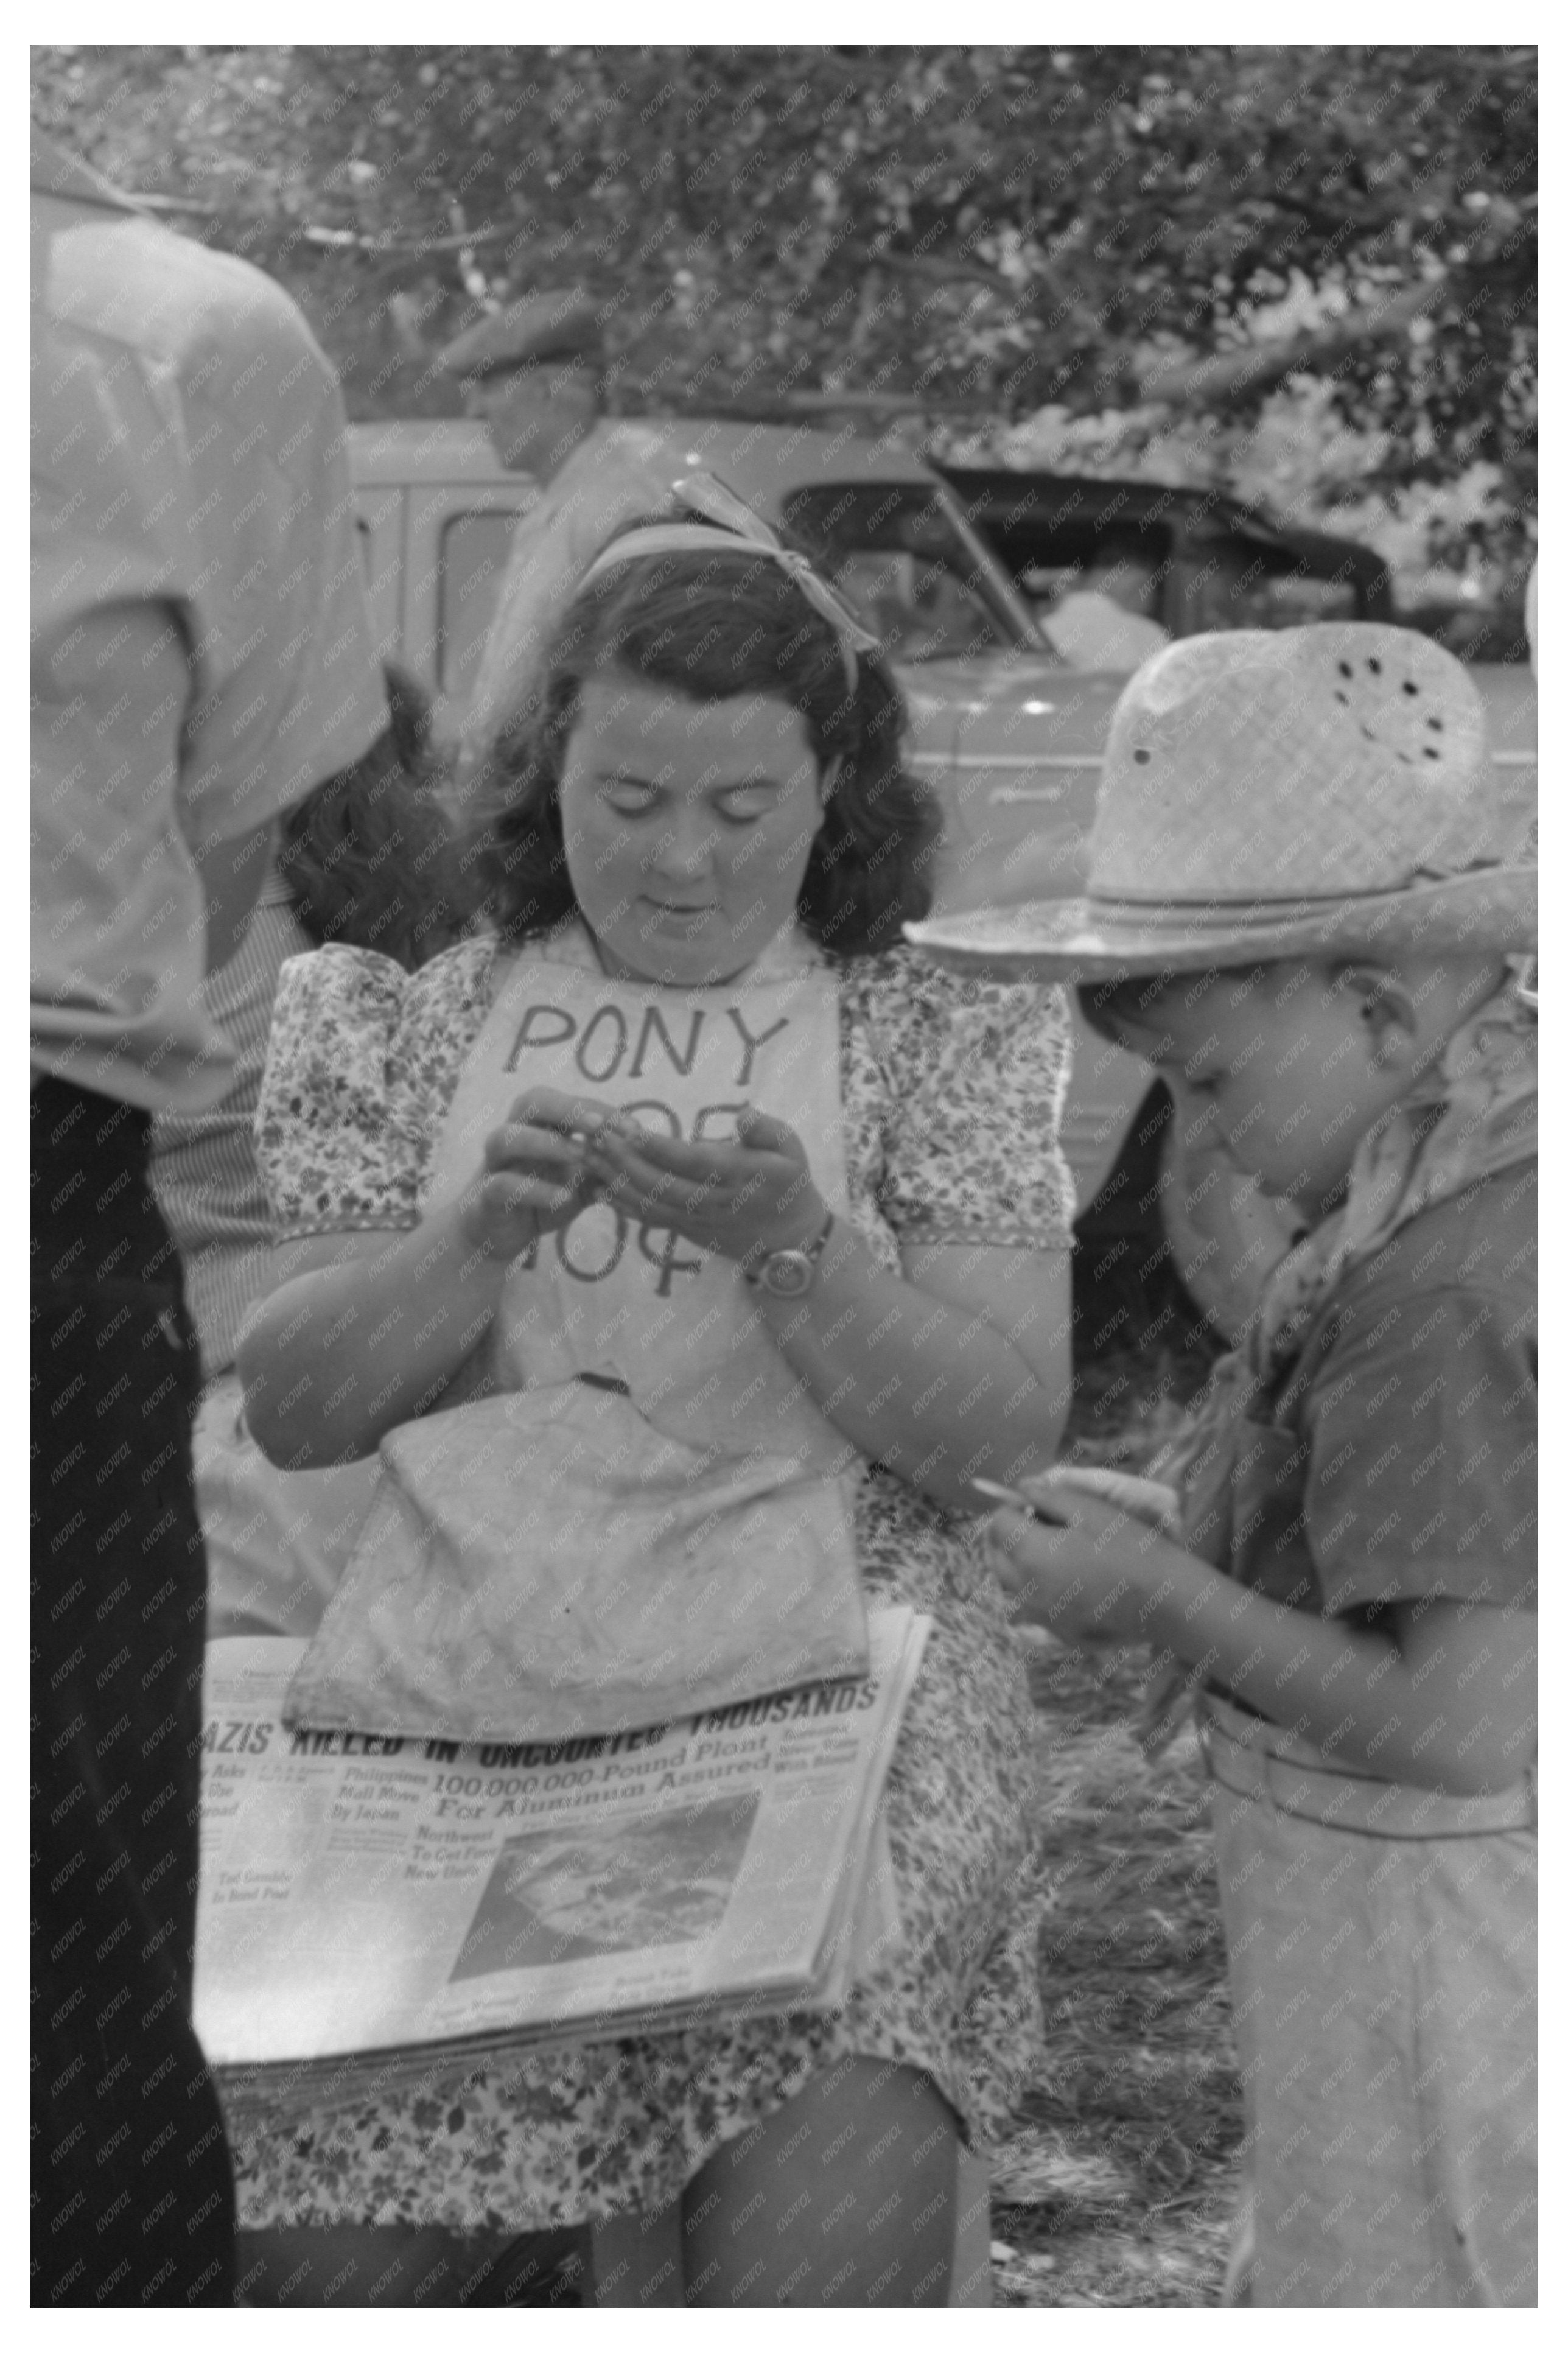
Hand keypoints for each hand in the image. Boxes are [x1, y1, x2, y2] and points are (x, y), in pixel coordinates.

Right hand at [456, 1088, 617, 1261]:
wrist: (496, 1234)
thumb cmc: (540, 1199)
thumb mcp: (581, 1184)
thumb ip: (606, 1169)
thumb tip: (646, 1157)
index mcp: (540, 1126)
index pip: (570, 1102)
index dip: (602, 1110)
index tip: (634, 1128)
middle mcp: (514, 1136)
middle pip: (532, 1101)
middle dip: (569, 1109)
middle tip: (601, 1126)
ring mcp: (495, 1165)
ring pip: (507, 1138)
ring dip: (547, 1143)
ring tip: (583, 1156)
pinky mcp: (485, 1196)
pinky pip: (503, 1185)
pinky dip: (535, 1189)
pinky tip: (564, 1198)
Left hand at [581, 1106, 827, 1266]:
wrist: (789, 1241)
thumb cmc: (789, 1184)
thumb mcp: (792, 1149)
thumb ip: (767, 1130)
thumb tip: (742, 1113)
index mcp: (737, 1175)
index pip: (690, 1161)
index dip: (656, 1147)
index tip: (627, 1127)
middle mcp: (711, 1201)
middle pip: (659, 1183)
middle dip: (622, 1158)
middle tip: (594, 1132)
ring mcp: (695, 1220)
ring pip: (647, 1203)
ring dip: (613, 1179)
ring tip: (586, 1153)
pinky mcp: (684, 1230)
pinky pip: (647, 1218)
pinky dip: (620, 1204)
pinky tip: (597, 1185)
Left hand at [980, 1475, 1185, 1645]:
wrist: (1166, 1600)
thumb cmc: (1129, 1547)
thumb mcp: (1088, 1510)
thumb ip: (1047, 1496)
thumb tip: (1021, 1489)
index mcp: (1029, 1554)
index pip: (997, 1524)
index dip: (1014, 1510)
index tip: (1038, 1508)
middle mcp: (1025, 1590)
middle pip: (997, 1557)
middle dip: (1011, 1538)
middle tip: (1043, 1527)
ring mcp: (1041, 1617)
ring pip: (1013, 1585)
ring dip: (1023, 1565)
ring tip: (1059, 1554)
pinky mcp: (1059, 1635)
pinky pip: (1037, 1608)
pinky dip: (1044, 1592)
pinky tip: (1076, 1583)